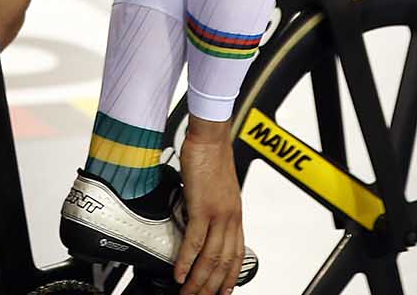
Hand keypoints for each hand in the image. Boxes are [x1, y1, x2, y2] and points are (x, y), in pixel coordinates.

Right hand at [175, 118, 245, 294]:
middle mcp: (230, 217)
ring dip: (199, 280)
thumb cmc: (211, 158)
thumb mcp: (216, 191)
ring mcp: (218, 213)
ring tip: (188, 293)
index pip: (237, 254)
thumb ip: (211, 209)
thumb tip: (200, 223)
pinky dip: (187, 260)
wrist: (210, 138)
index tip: (224, 292)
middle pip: (224, 262)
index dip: (231, 276)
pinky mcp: (203, 207)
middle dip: (212, 286)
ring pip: (210, 257)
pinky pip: (195, 241)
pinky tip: (180, 272)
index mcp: (234, 215)